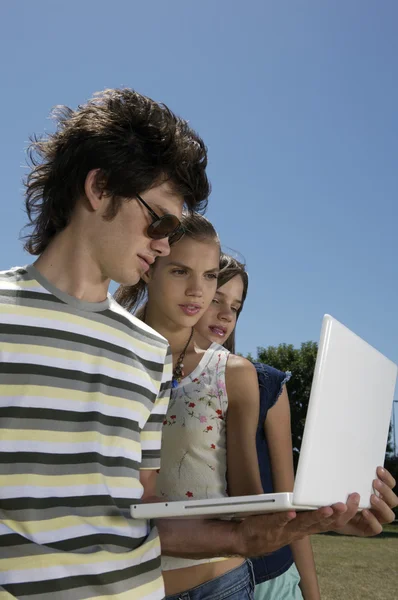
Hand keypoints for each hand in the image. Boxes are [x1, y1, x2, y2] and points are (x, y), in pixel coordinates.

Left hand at [236, 494, 360, 556]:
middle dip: (336, 515)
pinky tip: (291, 513)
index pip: (329, 524)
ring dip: (316, 516)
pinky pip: (278, 522)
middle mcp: (298, 531)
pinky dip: (285, 518)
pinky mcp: (269, 526)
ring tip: (328, 509)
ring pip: (303, 523)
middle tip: (348, 504)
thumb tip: (317, 497)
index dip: (343, 515)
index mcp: (305, 528)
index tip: (355, 502)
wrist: (246, 541)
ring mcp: (284, 530)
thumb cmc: (270, 529)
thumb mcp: (292, 524)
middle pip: (321, 524)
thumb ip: (304, 514)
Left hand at [335, 466, 396, 536]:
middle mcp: (381, 507)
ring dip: (381, 505)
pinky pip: (377, 528)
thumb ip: (352, 477)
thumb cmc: (339, 495)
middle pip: (394, 501)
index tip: (378, 468)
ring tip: (371, 497)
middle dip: (386, 491)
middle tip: (375, 482)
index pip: (390, 485)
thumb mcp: (345, 485)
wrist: (329, 513)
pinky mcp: (368, 530)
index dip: (388, 478)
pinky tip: (365, 512)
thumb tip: (351, 457)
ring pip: (389, 516)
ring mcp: (376, 519)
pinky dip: (372, 520)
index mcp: (379, 494)